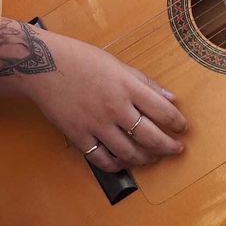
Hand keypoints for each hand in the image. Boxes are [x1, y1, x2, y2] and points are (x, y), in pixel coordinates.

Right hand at [9, 28, 185, 172]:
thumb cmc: (80, 59)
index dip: (177, 123)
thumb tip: (170, 98)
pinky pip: (102, 159)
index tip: (183, 128)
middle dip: (168, 147)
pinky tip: (124, 162)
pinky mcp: (79, 136)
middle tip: (176, 149)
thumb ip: (144, 82)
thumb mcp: (117, 64)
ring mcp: (96, 124)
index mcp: (126, 86)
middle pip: (150, 137)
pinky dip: (116, 165)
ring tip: (154, 157)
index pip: (163, 110)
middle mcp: (115, 107)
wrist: (43, 65)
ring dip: (146, 159)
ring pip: (129, 153)